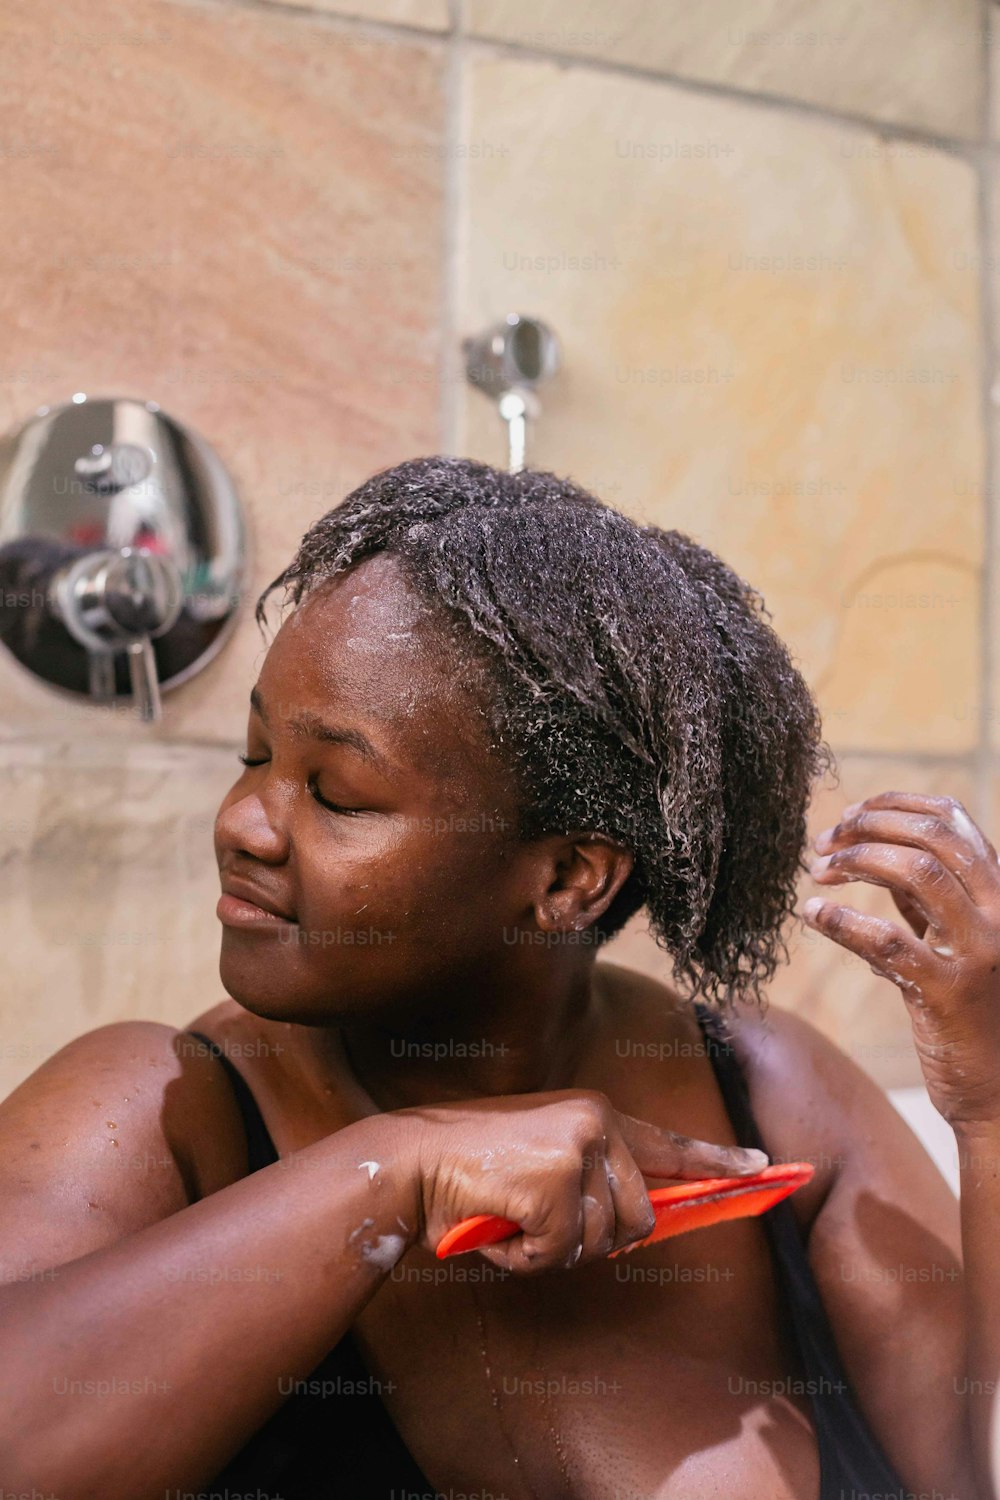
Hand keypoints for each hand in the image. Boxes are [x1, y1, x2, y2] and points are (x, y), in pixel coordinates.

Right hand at [395, 1089, 768, 1274]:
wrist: (411, 1161)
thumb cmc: (472, 1172)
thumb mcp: (542, 1162)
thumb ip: (591, 1183)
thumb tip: (637, 1225)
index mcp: (595, 1114)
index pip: (670, 1144)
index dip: (718, 1161)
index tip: (763, 1166)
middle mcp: (596, 1124)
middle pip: (638, 1219)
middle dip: (591, 1239)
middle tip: (535, 1224)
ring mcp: (578, 1152)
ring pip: (600, 1242)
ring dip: (551, 1250)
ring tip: (510, 1219)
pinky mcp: (555, 1185)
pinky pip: (559, 1254)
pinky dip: (524, 1258)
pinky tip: (497, 1226)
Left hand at [803, 790, 999, 1129]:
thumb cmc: (971, 1011)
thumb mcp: (953, 940)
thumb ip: (923, 899)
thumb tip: (871, 852)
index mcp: (999, 892)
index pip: (951, 817)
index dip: (893, 804)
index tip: (849, 813)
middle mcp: (999, 912)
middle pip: (931, 835)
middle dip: (867, 826)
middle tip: (823, 842)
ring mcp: (979, 950)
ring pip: (916, 871)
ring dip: (856, 860)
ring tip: (818, 870)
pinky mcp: (950, 992)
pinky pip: (886, 941)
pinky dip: (842, 919)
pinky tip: (813, 912)